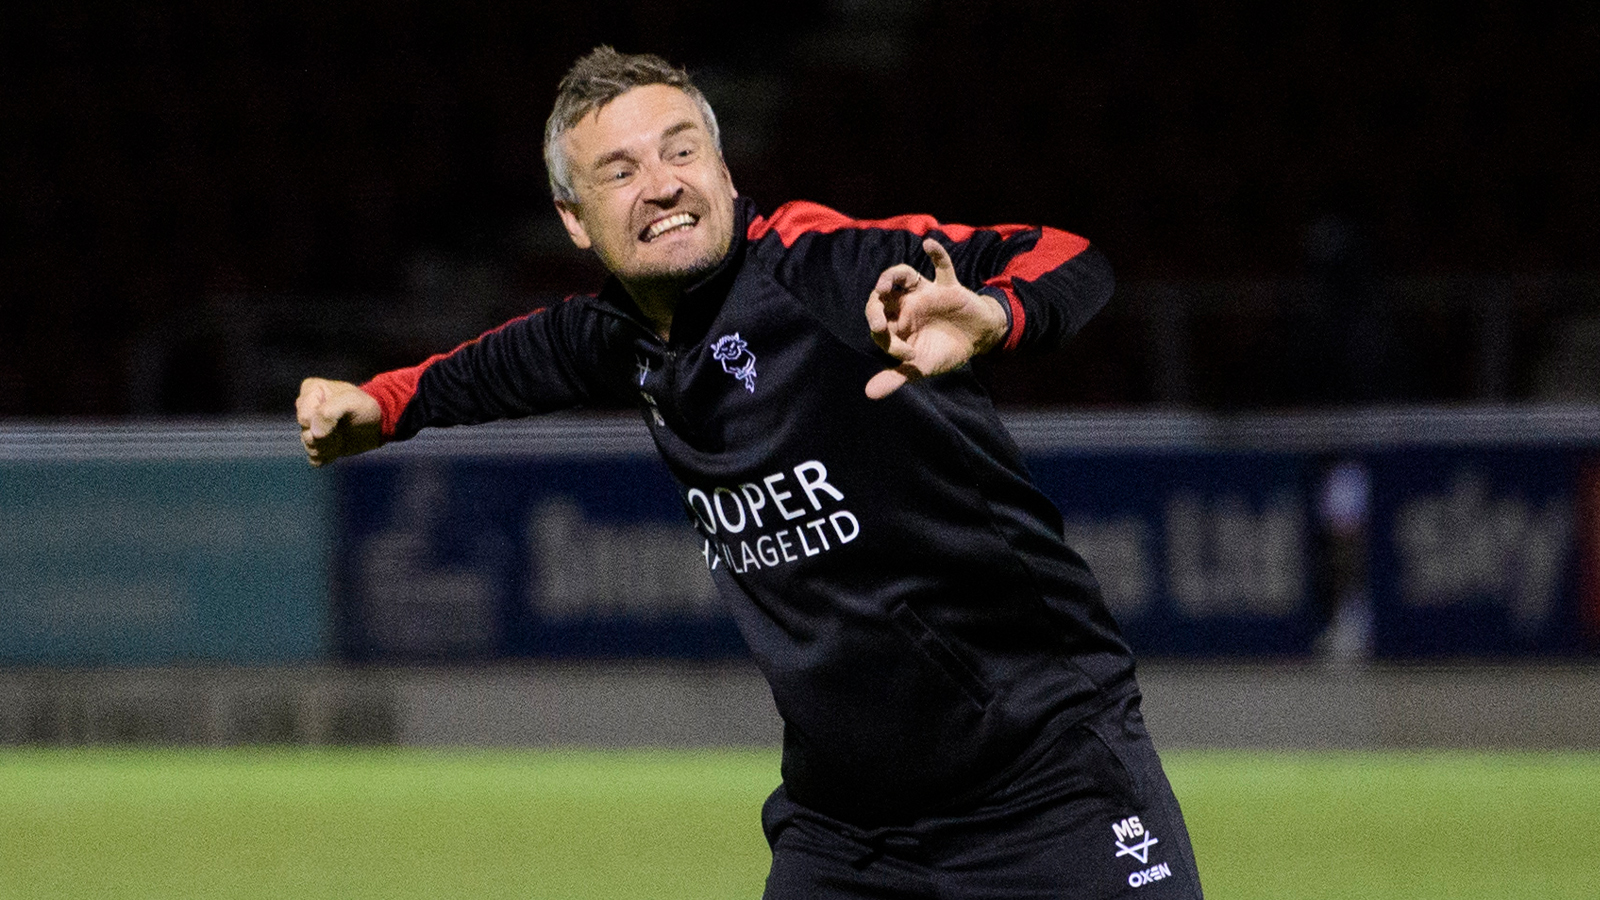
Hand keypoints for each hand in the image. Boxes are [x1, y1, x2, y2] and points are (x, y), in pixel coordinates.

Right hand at [296, 377, 382, 466]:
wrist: (378, 422)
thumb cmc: (364, 407)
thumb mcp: (350, 401)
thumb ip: (329, 412)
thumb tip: (315, 434)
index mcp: (311, 390)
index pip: (304, 417)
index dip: (323, 422)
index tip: (341, 416)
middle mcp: (306, 408)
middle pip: (305, 433)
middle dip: (327, 436)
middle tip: (342, 428)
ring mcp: (310, 427)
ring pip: (309, 447)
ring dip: (329, 447)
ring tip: (342, 436)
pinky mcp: (317, 444)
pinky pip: (314, 458)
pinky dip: (328, 456)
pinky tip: (338, 447)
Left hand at [863, 238, 1007, 398]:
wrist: (978, 340)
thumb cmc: (944, 352)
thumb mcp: (921, 368)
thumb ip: (896, 377)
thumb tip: (869, 394)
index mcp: (897, 324)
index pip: (880, 328)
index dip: (888, 340)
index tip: (908, 355)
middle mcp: (906, 305)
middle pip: (882, 297)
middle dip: (874, 305)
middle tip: (877, 319)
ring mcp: (925, 293)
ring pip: (904, 276)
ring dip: (893, 275)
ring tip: (887, 283)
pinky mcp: (947, 286)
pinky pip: (942, 266)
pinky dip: (937, 254)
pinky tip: (929, 243)